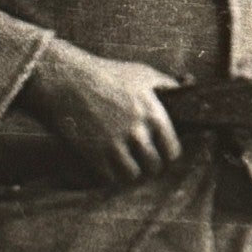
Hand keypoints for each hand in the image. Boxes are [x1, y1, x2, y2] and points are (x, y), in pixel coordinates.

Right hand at [21, 38, 181, 183]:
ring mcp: (115, 145)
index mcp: (153, 114)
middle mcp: (137, 132)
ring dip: (129, 170)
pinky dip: (110, 173)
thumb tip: (187, 88)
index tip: (158, 151)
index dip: (167, 153)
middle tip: (140, 157)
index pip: (173, 152)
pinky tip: (107, 161)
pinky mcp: (94, 154)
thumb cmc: (104, 74)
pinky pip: (111, 178)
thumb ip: (166, 84)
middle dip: (148, 163)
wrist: (63, 80)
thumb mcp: (141, 73)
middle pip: (154, 167)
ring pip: (133, 175)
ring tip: (124, 160)